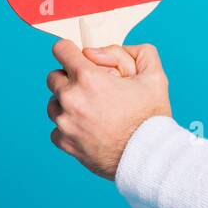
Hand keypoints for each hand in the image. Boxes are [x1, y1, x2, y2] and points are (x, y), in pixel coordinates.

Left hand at [45, 39, 172, 179]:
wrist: (148, 157)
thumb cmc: (151, 118)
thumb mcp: (154, 76)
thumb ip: (137, 52)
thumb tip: (104, 52)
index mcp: (88, 78)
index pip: (61, 50)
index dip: (71, 52)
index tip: (80, 60)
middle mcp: (71, 99)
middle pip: (53, 77)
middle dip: (70, 78)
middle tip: (92, 89)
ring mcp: (65, 123)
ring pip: (53, 104)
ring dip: (66, 103)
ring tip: (91, 110)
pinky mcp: (65, 143)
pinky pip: (56, 129)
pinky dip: (68, 127)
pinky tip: (88, 128)